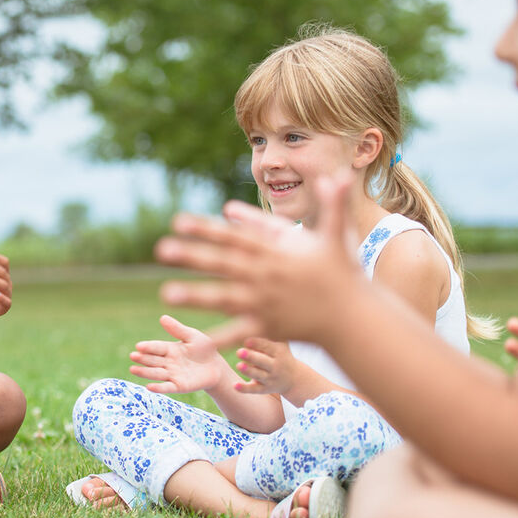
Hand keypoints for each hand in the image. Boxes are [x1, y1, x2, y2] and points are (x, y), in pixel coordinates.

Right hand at [129, 314, 230, 393]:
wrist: (217, 367)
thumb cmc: (204, 349)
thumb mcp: (192, 336)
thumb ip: (177, 329)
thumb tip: (162, 317)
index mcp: (169, 349)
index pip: (156, 347)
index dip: (147, 347)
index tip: (138, 346)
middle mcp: (167, 362)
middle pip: (153, 360)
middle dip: (142, 359)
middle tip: (133, 356)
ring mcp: (172, 375)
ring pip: (156, 373)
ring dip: (144, 372)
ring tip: (133, 370)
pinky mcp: (179, 386)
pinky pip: (167, 387)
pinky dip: (159, 388)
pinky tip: (149, 387)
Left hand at [154, 173, 363, 347]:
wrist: (355, 315)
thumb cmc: (343, 272)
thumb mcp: (335, 234)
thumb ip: (330, 205)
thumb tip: (331, 175)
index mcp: (277, 251)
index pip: (235, 237)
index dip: (206, 228)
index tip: (178, 222)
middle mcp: (268, 275)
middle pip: (224, 263)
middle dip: (193, 256)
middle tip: (161, 250)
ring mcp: (267, 302)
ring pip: (224, 297)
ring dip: (195, 296)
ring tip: (166, 295)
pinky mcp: (270, 327)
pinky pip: (239, 332)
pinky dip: (218, 338)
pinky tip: (195, 342)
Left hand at [233, 337, 301, 394]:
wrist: (295, 378)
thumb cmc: (281, 353)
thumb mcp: (280, 342)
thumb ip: (267, 333)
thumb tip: (251, 319)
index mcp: (279, 352)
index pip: (268, 346)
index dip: (257, 343)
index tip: (246, 340)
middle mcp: (276, 366)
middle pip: (263, 361)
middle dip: (252, 357)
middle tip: (239, 351)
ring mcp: (271, 378)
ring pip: (259, 375)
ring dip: (249, 371)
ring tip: (239, 365)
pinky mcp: (266, 389)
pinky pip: (255, 390)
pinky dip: (244, 388)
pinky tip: (235, 386)